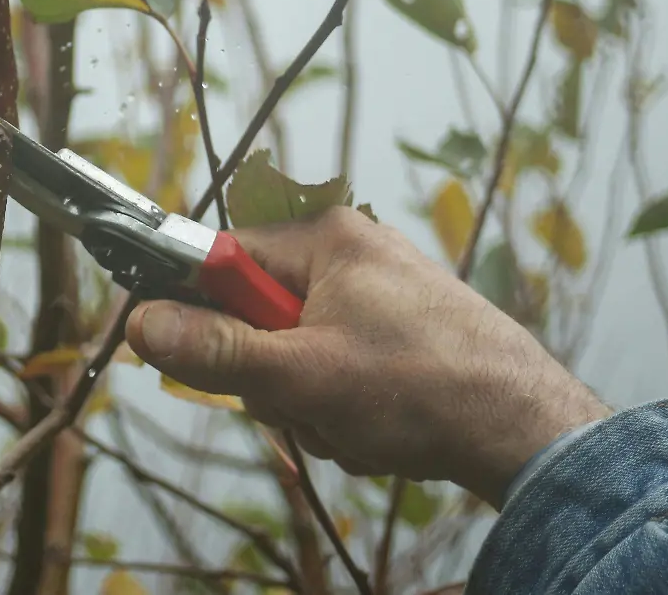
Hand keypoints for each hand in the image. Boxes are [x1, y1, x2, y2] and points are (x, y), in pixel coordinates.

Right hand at [125, 207, 610, 508]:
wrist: (525, 429)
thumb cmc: (422, 388)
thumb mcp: (301, 375)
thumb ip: (216, 351)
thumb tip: (142, 324)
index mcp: (326, 239)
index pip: (223, 258)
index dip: (199, 309)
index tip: (187, 351)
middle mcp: (352, 255)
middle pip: (259, 314)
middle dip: (271, 375)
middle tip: (304, 401)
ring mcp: (379, 297)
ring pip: (296, 354)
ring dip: (309, 402)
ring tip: (352, 421)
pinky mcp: (399, 335)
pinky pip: (336, 370)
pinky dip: (344, 409)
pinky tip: (377, 428)